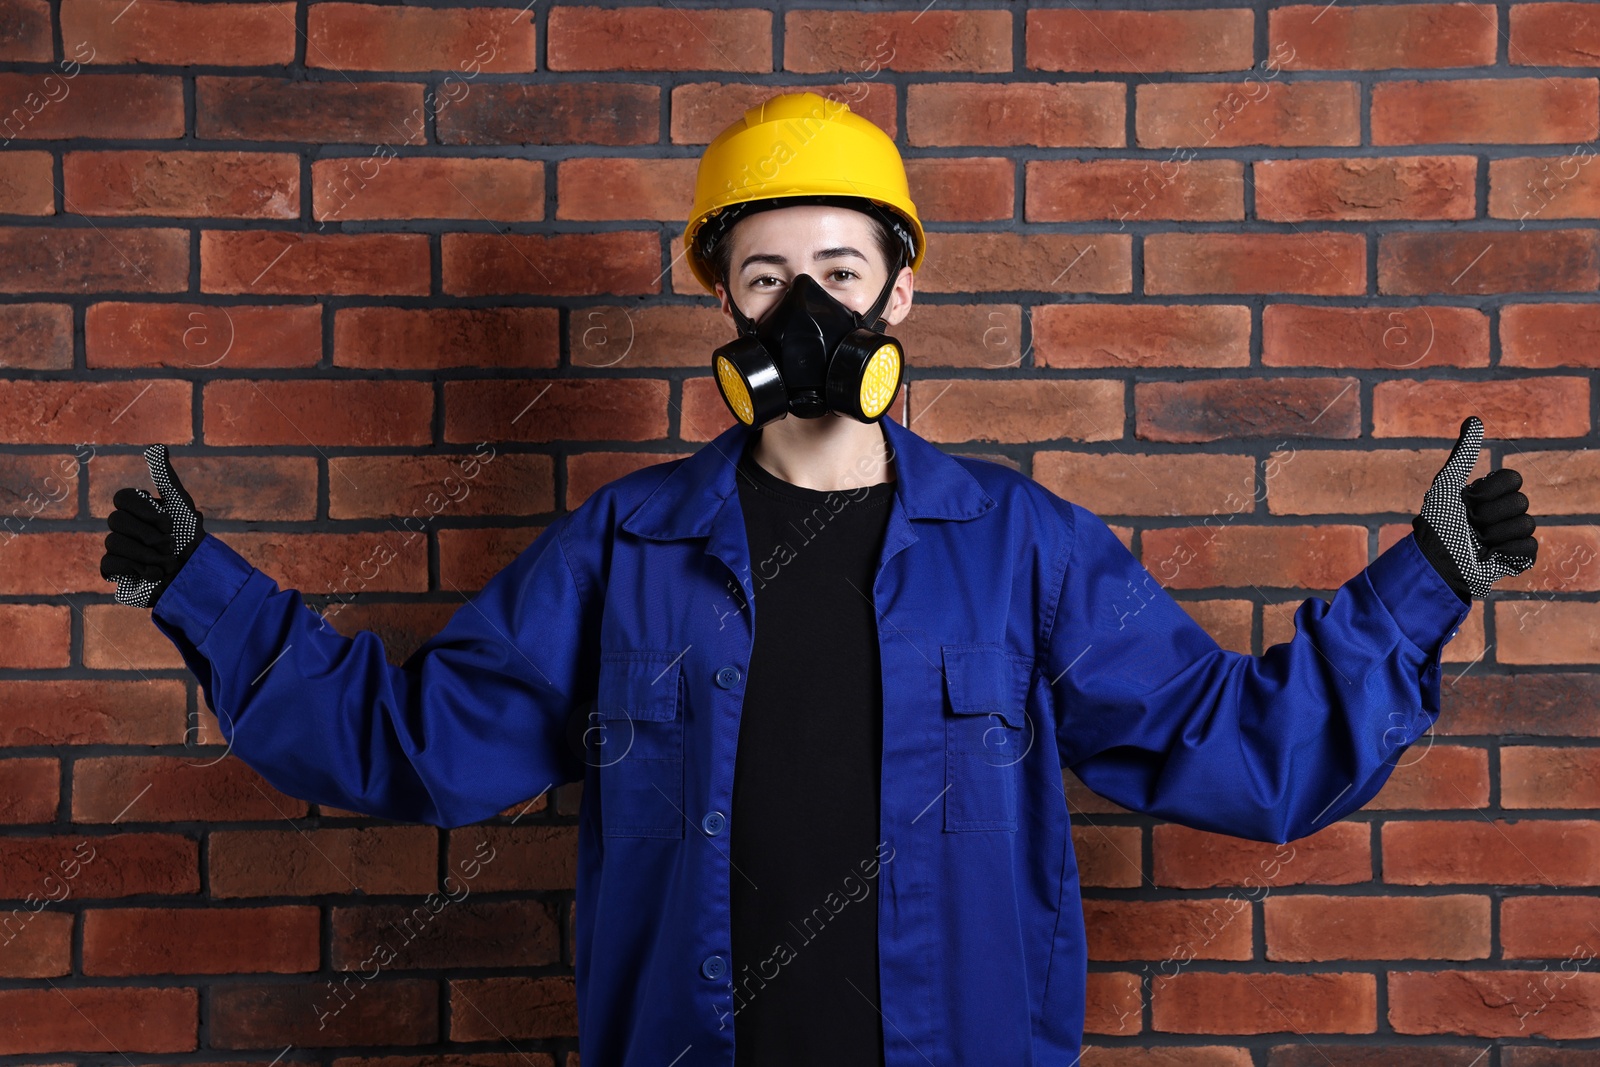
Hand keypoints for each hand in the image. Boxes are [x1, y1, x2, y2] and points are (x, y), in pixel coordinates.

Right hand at [100, 445, 205, 608]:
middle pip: (115, 520)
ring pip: (112, 543)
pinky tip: (153, 575)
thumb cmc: (191, 538)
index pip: (122, 497)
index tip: (169, 522)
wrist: (196, 575)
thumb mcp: (181, 504)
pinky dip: (135, 569)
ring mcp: (118, 548)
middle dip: (149, 535)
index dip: (145, 510)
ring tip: (167, 562)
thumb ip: (166, 477)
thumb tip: (157, 446)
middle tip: (171, 544)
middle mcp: (125, 526)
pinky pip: (107, 564)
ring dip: (147, 555)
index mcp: (138, 509)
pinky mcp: (115, 572)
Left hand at [1411, 415, 1537, 600]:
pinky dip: (1506, 553)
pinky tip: (1488, 557)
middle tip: (1469, 526)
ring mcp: (1512, 535)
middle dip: (1489, 515)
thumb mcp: (1447, 485)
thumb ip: (1463, 454)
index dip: (1489, 491)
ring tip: (1475, 543)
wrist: (1437, 563)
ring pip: (1527, 524)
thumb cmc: (1437, 524)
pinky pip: (1530, 548)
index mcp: (1489, 493)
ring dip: (1495, 535)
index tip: (1467, 501)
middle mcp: (1502, 512)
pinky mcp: (1518, 558)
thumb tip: (1474, 419)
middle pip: (1521, 501)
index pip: (1513, 478)